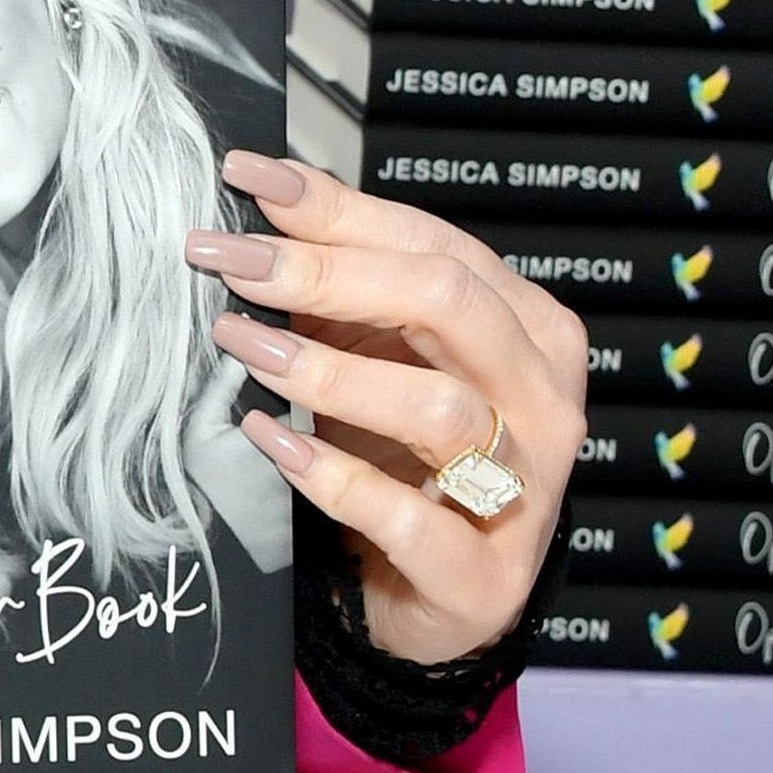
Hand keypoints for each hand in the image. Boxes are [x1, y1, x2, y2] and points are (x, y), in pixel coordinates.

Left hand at [185, 150, 586, 666]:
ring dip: (326, 370)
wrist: (425, 592)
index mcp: (528, 329)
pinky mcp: (484, 577)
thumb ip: (338, 285)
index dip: (336, 208)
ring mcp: (525, 490)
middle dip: (326, 273)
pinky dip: (334, 475)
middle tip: (230, 262)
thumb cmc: (402, 457)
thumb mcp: (374, 354)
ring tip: (241, 345)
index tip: (246, 180)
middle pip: (448, 306)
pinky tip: (270, 441)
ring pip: (437, 407)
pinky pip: (410, 518)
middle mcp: (542, 400)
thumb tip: (260, 199)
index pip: (435, 246)